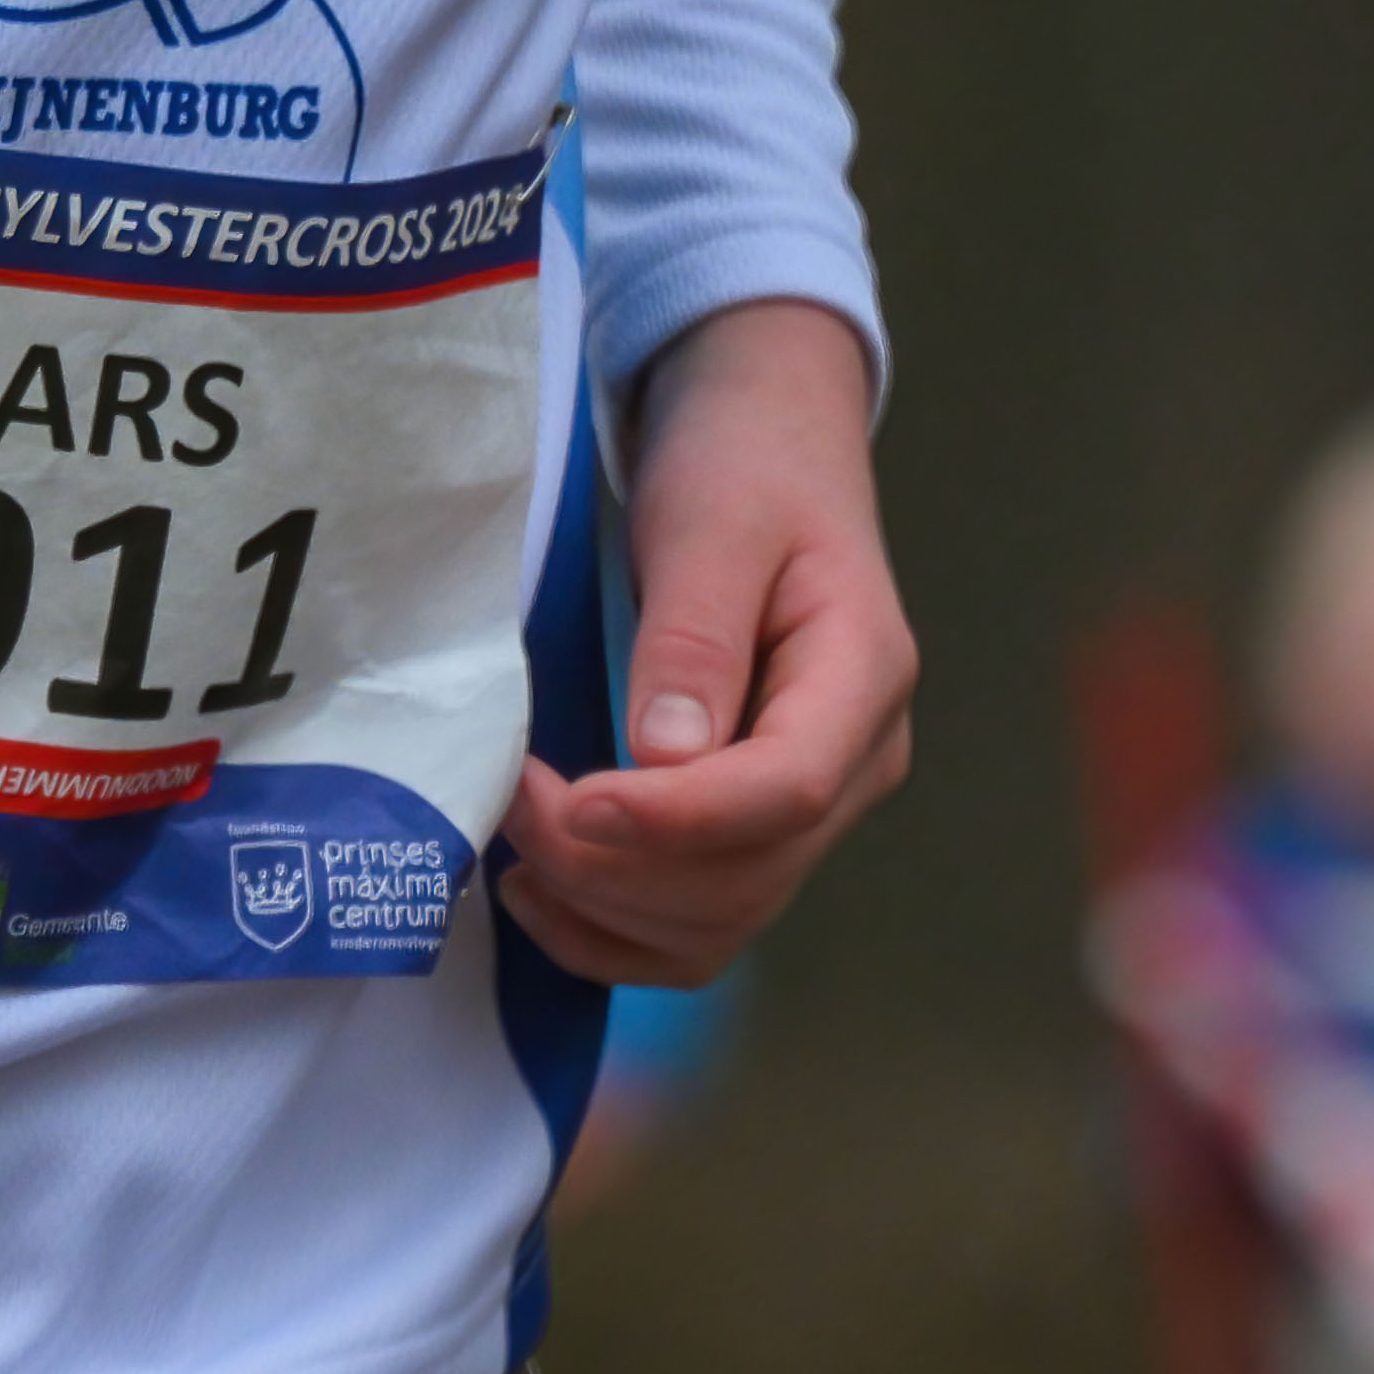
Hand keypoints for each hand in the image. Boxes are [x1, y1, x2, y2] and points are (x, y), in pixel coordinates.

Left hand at [493, 301, 912, 989]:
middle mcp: (856, 763)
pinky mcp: (756, 825)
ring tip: (513, 848)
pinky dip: (615, 929)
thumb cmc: (742, 466)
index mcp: (863, 677)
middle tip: (511, 801)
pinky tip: (542, 890)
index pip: (787, 790)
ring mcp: (812, 807)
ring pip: (721, 921)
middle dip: (617, 865)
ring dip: (608, 908)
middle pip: (748, 875)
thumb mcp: (713, 523)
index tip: (572, 803)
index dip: (676, 821)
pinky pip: (699, 921)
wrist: (764, 444)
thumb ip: (693, 638)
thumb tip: (664, 761)